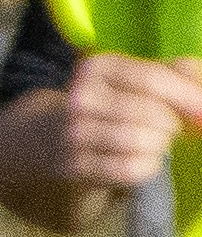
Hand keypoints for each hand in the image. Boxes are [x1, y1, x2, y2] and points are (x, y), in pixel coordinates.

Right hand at [44, 54, 201, 201]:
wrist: (48, 138)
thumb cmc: (111, 104)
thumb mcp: (139, 78)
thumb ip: (179, 74)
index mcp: (97, 67)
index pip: (153, 79)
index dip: (189, 97)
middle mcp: (80, 97)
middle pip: (152, 113)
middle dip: (174, 124)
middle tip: (173, 128)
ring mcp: (74, 133)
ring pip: (142, 142)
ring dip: (160, 145)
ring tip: (153, 141)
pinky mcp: (74, 166)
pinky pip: (130, 169)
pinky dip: (146, 166)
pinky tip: (141, 159)